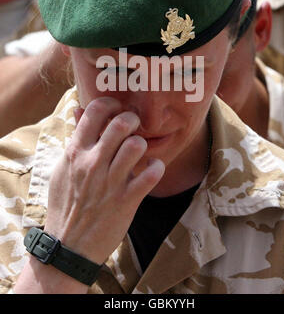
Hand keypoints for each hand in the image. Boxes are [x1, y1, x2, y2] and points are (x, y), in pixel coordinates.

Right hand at [44, 96, 164, 264]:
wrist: (68, 246)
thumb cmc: (66, 203)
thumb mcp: (62, 168)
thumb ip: (75, 138)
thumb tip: (79, 109)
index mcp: (76, 152)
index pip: (95, 111)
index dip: (111, 103)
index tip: (116, 108)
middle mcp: (93, 163)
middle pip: (121, 123)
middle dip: (132, 119)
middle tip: (133, 127)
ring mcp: (111, 182)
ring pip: (137, 145)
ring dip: (143, 144)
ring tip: (139, 151)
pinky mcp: (127, 200)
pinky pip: (151, 174)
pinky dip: (156, 168)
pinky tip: (151, 169)